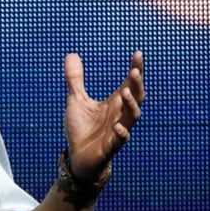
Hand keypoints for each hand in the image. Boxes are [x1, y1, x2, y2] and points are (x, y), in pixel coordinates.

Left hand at [62, 51, 144, 184]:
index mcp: (115, 103)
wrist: (78, 157)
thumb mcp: (76, 100)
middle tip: (135, 71)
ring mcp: (118, 130)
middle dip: (137, 84)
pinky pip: (122, 140)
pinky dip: (122, 133)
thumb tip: (71, 54)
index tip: (138, 53)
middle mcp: (120, 115)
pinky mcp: (111, 146)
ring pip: (133, 116)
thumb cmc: (81, 129)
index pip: (130, 83)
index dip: (136, 69)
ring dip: (131, 104)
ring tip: (125, 92)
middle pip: (137, 97)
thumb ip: (75, 79)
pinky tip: (118, 127)